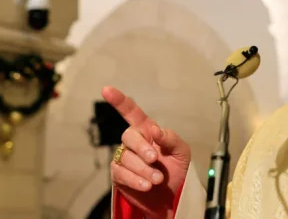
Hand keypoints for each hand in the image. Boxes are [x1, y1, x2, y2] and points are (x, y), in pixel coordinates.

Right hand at [104, 86, 191, 217]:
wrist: (170, 196)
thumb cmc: (175, 169)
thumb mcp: (181, 152)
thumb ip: (171, 138)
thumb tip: (156, 130)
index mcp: (148, 130)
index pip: (132, 112)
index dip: (119, 101)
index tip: (107, 90)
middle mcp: (134, 142)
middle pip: (128, 135)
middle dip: (142, 148)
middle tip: (155, 160)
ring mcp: (124, 158)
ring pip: (126, 157)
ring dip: (143, 169)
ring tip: (157, 179)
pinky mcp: (119, 175)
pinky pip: (121, 173)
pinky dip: (135, 179)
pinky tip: (146, 185)